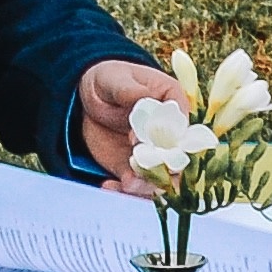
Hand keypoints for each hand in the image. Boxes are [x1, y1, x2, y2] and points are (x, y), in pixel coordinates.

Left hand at [77, 56, 182, 186]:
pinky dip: (126, 192)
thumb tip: (145, 100)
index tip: (136, 140)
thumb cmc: (110, 80)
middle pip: (180, 162)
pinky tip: (108, 186)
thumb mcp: (116, 79)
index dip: (167, 140)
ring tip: (122, 185)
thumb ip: (132, 91)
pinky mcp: (138, 170)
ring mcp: (156, 155)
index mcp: (175, 105)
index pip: (184, 128)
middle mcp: (172, 135)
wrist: (87, 99)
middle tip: (135, 175)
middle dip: (161, 173)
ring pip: (163, 181)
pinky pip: (140, 187)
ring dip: (146, 188)